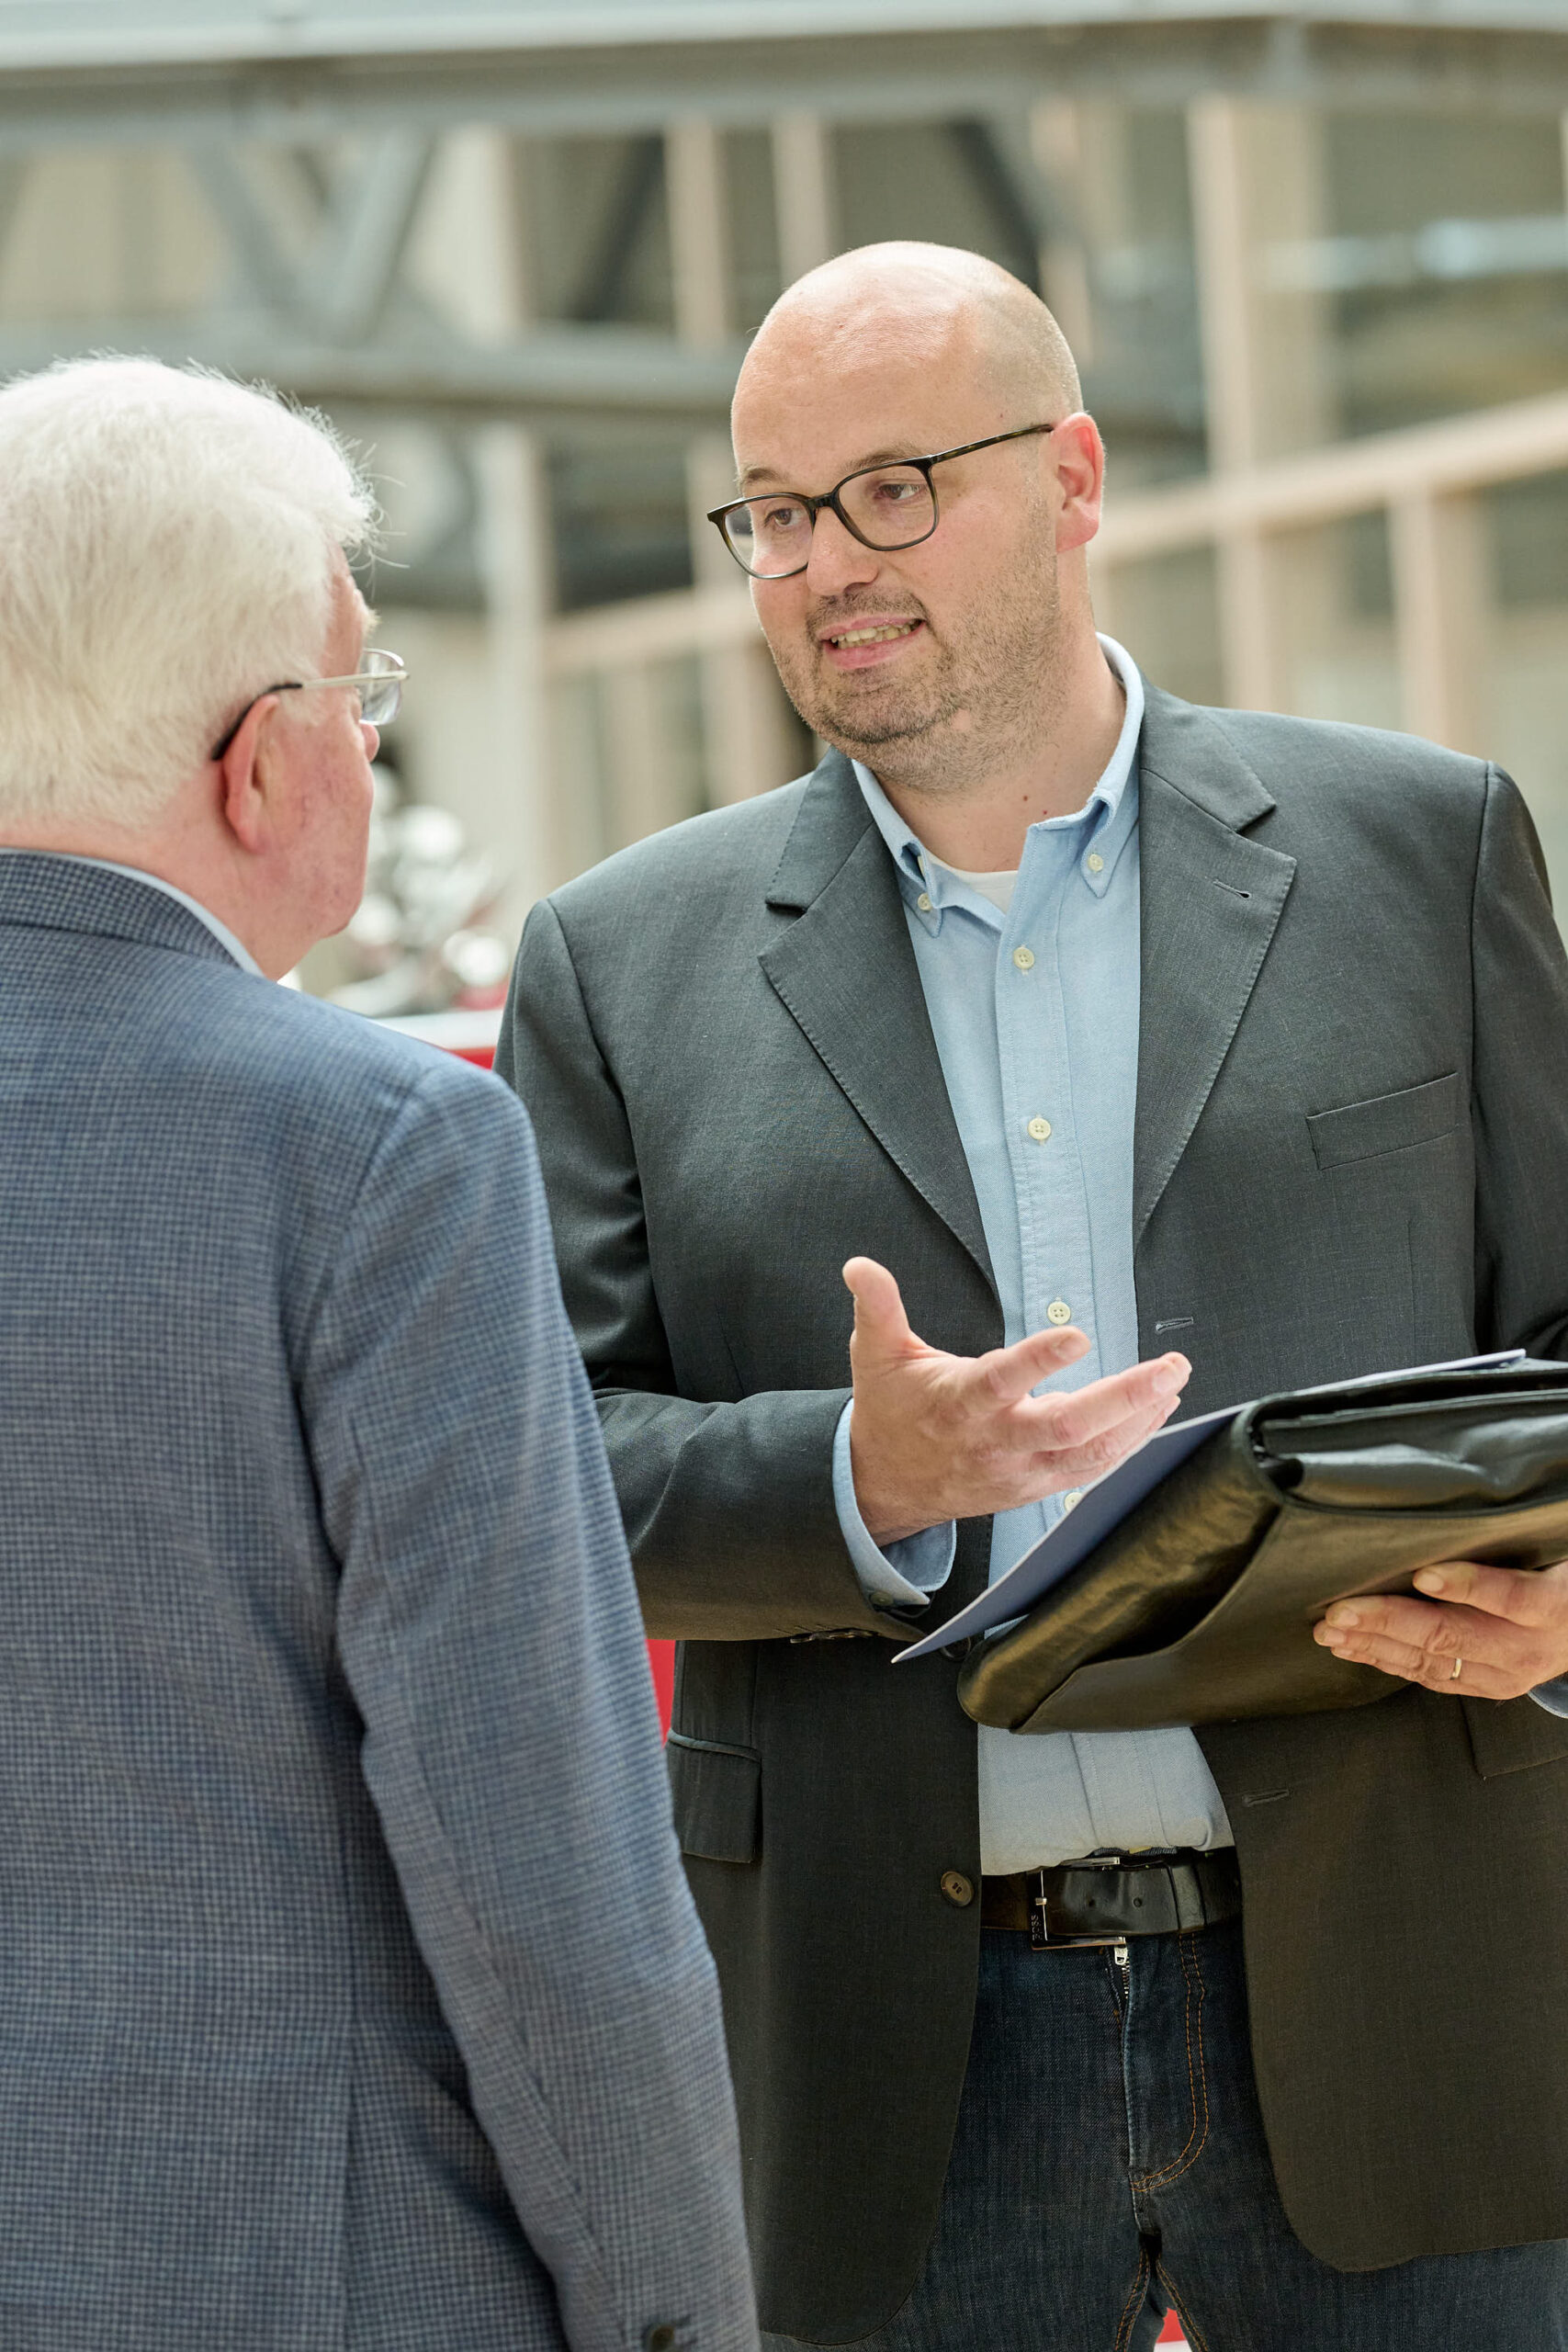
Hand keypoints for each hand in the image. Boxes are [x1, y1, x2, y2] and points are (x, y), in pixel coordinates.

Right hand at [843, 1255, 1190, 1545]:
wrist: (887, 1487)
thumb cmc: (891, 1412)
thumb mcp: (876, 1355)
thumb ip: (877, 1307)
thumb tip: (858, 1265)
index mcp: (958, 1405)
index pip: (1001, 1382)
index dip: (1039, 1361)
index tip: (1078, 1335)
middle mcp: (995, 1442)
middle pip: (1066, 1426)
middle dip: (1124, 1398)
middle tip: (1168, 1368)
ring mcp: (1020, 1470)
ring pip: (1090, 1453)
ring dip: (1140, 1420)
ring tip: (1174, 1381)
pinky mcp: (1037, 1485)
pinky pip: (1093, 1469)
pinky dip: (1131, 1442)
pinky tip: (1159, 1412)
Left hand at [1313, 1558, 1567, 1698]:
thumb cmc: (1561, 1577)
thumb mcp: (1551, 1551)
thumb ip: (1515, 1538)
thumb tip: (1464, 1502)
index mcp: (1552, 1607)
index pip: (1511, 1597)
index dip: (1467, 1586)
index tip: (1422, 1574)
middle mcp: (1527, 1649)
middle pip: (1453, 1636)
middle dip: (1389, 1623)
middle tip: (1340, 1611)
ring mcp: (1505, 1676)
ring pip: (1433, 1662)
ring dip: (1374, 1645)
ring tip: (1330, 1631)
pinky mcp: (1487, 1689)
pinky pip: (1431, 1677)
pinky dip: (1386, 1660)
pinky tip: (1352, 1648)